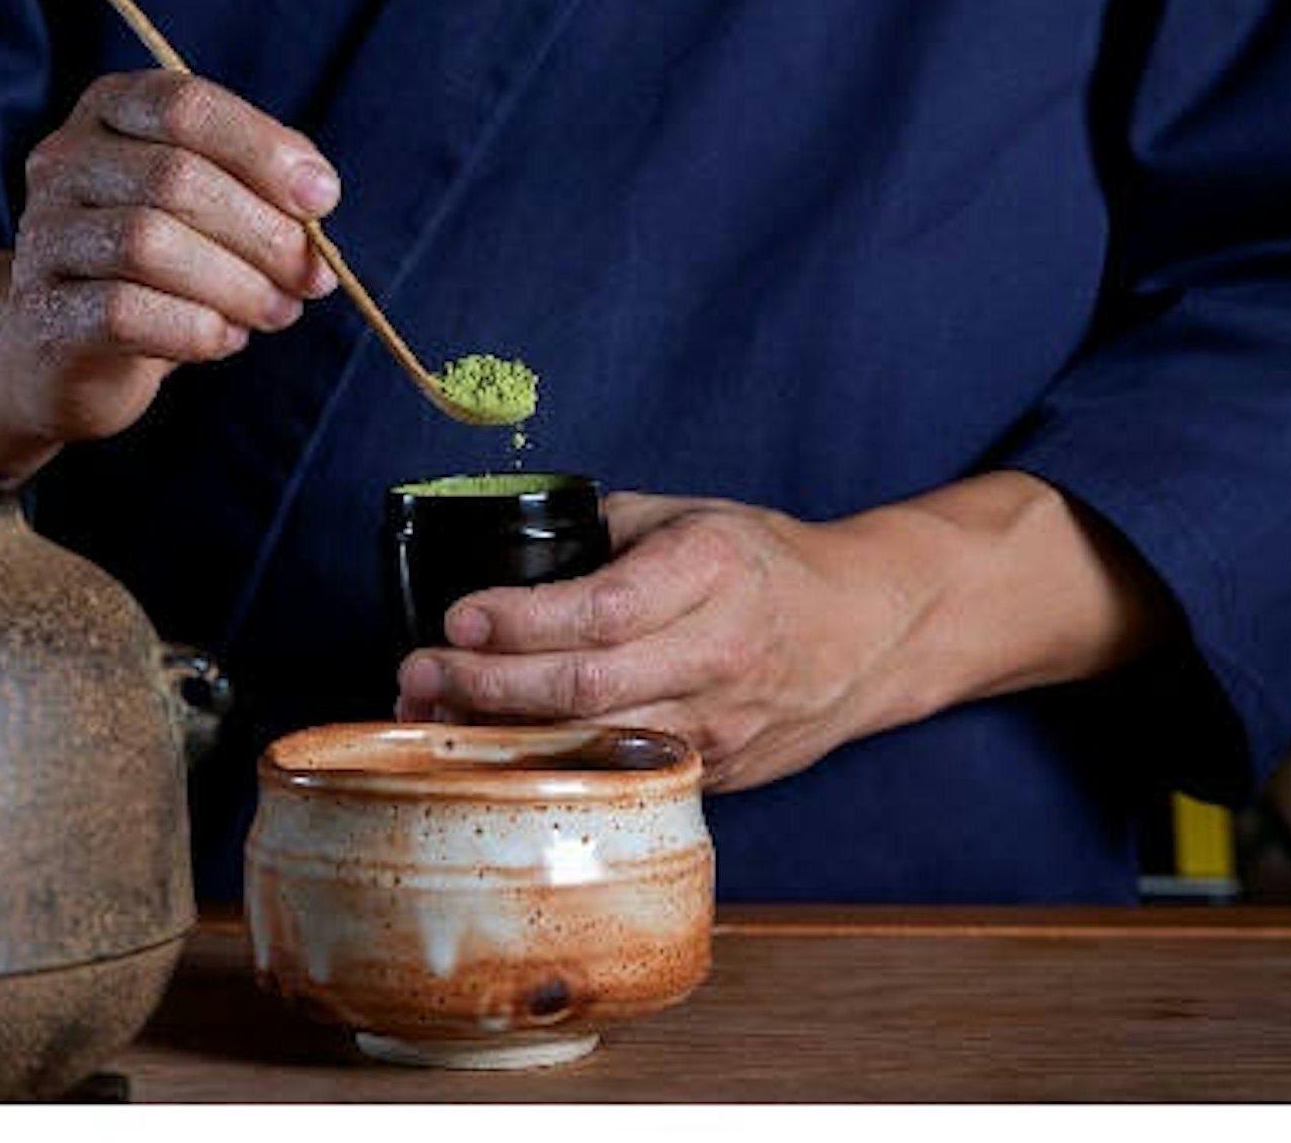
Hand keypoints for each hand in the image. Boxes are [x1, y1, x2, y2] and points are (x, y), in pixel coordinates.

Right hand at [0, 71, 340, 447]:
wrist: (64, 344)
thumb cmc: (158, 261)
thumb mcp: (210, 202)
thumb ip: (261, 183)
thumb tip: (314, 196)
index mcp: (110, 110)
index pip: (185, 106)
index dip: (262, 150)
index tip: (321, 200)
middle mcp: (63, 160)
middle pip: (174, 177)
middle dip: (262, 232)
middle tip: (311, 277)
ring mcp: (42, 234)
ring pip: (148, 243)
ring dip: (236, 285)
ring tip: (278, 311)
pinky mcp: (42, 309)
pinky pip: (124, 312)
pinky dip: (195, 329)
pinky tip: (224, 337)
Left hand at [393, 493, 927, 792]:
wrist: (871, 630)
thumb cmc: (766, 563)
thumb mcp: (688, 518)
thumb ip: (600, 532)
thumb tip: (500, 550)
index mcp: (712, 572)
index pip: (602, 610)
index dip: (520, 620)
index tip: (457, 617)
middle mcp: (720, 652)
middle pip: (589, 687)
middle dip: (489, 684)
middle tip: (418, 672)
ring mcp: (723, 721)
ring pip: (600, 742)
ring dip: (506, 734)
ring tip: (435, 714)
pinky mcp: (720, 769)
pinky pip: (624, 772)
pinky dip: (554, 764)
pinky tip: (496, 752)